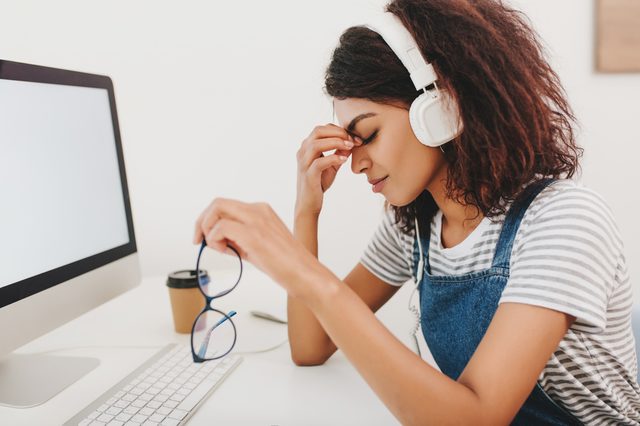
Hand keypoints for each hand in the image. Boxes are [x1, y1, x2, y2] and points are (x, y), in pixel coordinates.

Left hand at [193, 198, 328, 298]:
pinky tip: (226, 252)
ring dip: (208, 230)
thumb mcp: (258, 246)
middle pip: (218, 203)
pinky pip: (220, 228)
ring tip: (218, 248)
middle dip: (202, 221)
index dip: (209, 219)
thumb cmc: (286, 265)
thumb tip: (214, 240)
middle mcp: (258, 210)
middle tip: (198, 240)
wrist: (306, 274)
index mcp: (261, 210)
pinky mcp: (253, 234)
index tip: (204, 237)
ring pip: (216, 209)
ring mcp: (256, 220)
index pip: (226, 206)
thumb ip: (238, 239)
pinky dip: (215, 239)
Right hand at [295, 124, 361, 216]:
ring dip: (336, 142)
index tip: (355, 138)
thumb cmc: (319, 183)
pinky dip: (333, 158)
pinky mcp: (308, 175)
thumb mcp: (332, 165)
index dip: (340, 130)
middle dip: (338, 133)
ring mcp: (304, 163)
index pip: (322, 129)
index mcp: (307, 147)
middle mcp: (302, 152)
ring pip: (317, 144)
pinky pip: (319, 163)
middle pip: (318, 131)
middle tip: (353, 140)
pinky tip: (343, 160)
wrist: (309, 204)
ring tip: (350, 147)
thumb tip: (351, 142)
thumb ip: (339, 152)